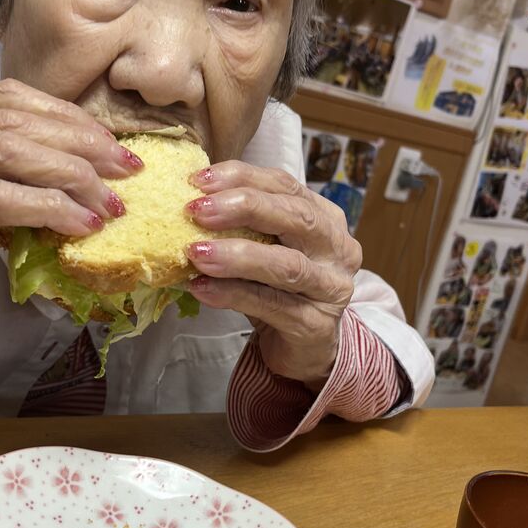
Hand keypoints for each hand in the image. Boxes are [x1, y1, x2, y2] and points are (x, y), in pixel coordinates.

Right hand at [0, 79, 141, 346]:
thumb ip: (3, 186)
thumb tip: (72, 186)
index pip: (5, 98)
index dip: (65, 115)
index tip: (108, 141)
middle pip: (14, 121)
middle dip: (80, 142)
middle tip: (126, 168)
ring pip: (9, 153)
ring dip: (72, 175)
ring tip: (110, 201)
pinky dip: (48, 209)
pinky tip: (79, 224)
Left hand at [184, 161, 361, 389]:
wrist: (302, 349)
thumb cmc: (278, 289)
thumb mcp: (265, 247)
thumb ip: (242, 224)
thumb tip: (189, 200)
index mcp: (325, 218)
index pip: (285, 186)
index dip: (242, 178)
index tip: (199, 181)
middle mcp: (337, 249)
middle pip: (296, 217)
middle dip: (243, 208)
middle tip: (197, 210)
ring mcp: (331, 289)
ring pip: (287, 265)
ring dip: (236, 256)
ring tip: (196, 253)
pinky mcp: (316, 326)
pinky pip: (272, 305)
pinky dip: (233, 294)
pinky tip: (202, 289)